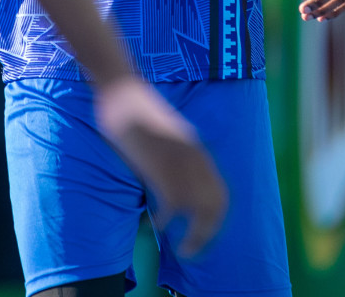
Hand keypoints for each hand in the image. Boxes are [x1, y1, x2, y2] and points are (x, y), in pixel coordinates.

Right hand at [94, 78, 226, 256]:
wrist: (124, 93)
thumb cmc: (138, 111)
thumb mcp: (165, 135)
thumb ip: (175, 154)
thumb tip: (173, 175)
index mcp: (197, 151)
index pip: (220, 193)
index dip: (216, 217)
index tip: (204, 232)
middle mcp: (194, 159)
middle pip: (215, 206)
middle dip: (208, 232)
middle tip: (193, 250)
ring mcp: (179, 163)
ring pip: (198, 210)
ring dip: (194, 235)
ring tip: (184, 251)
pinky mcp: (160, 165)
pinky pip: (172, 203)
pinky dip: (166, 220)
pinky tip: (156, 226)